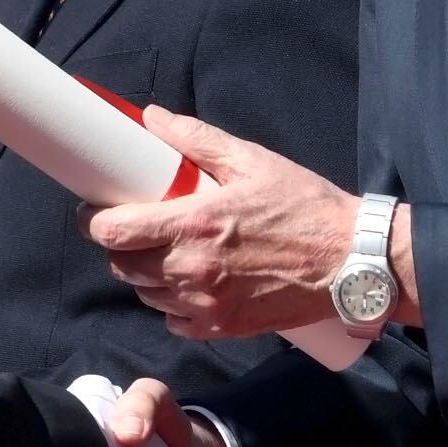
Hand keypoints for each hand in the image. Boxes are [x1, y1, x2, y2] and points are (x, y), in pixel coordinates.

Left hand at [89, 108, 382, 338]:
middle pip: (121, 266)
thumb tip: (152, 118)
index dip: (96, 220)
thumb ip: (196, 139)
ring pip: (145, 296)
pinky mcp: (223, 328)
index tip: (99, 210)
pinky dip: (173, 306)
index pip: (114, 231)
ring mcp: (206, 305)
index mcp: (193, 225)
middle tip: (136, 228)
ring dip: (145, 275)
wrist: (352, 262)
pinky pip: (174, 322)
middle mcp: (192, 270)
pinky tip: (191, 285)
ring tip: (165, 253)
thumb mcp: (252, 161)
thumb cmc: (306, 207)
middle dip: (119, 246)